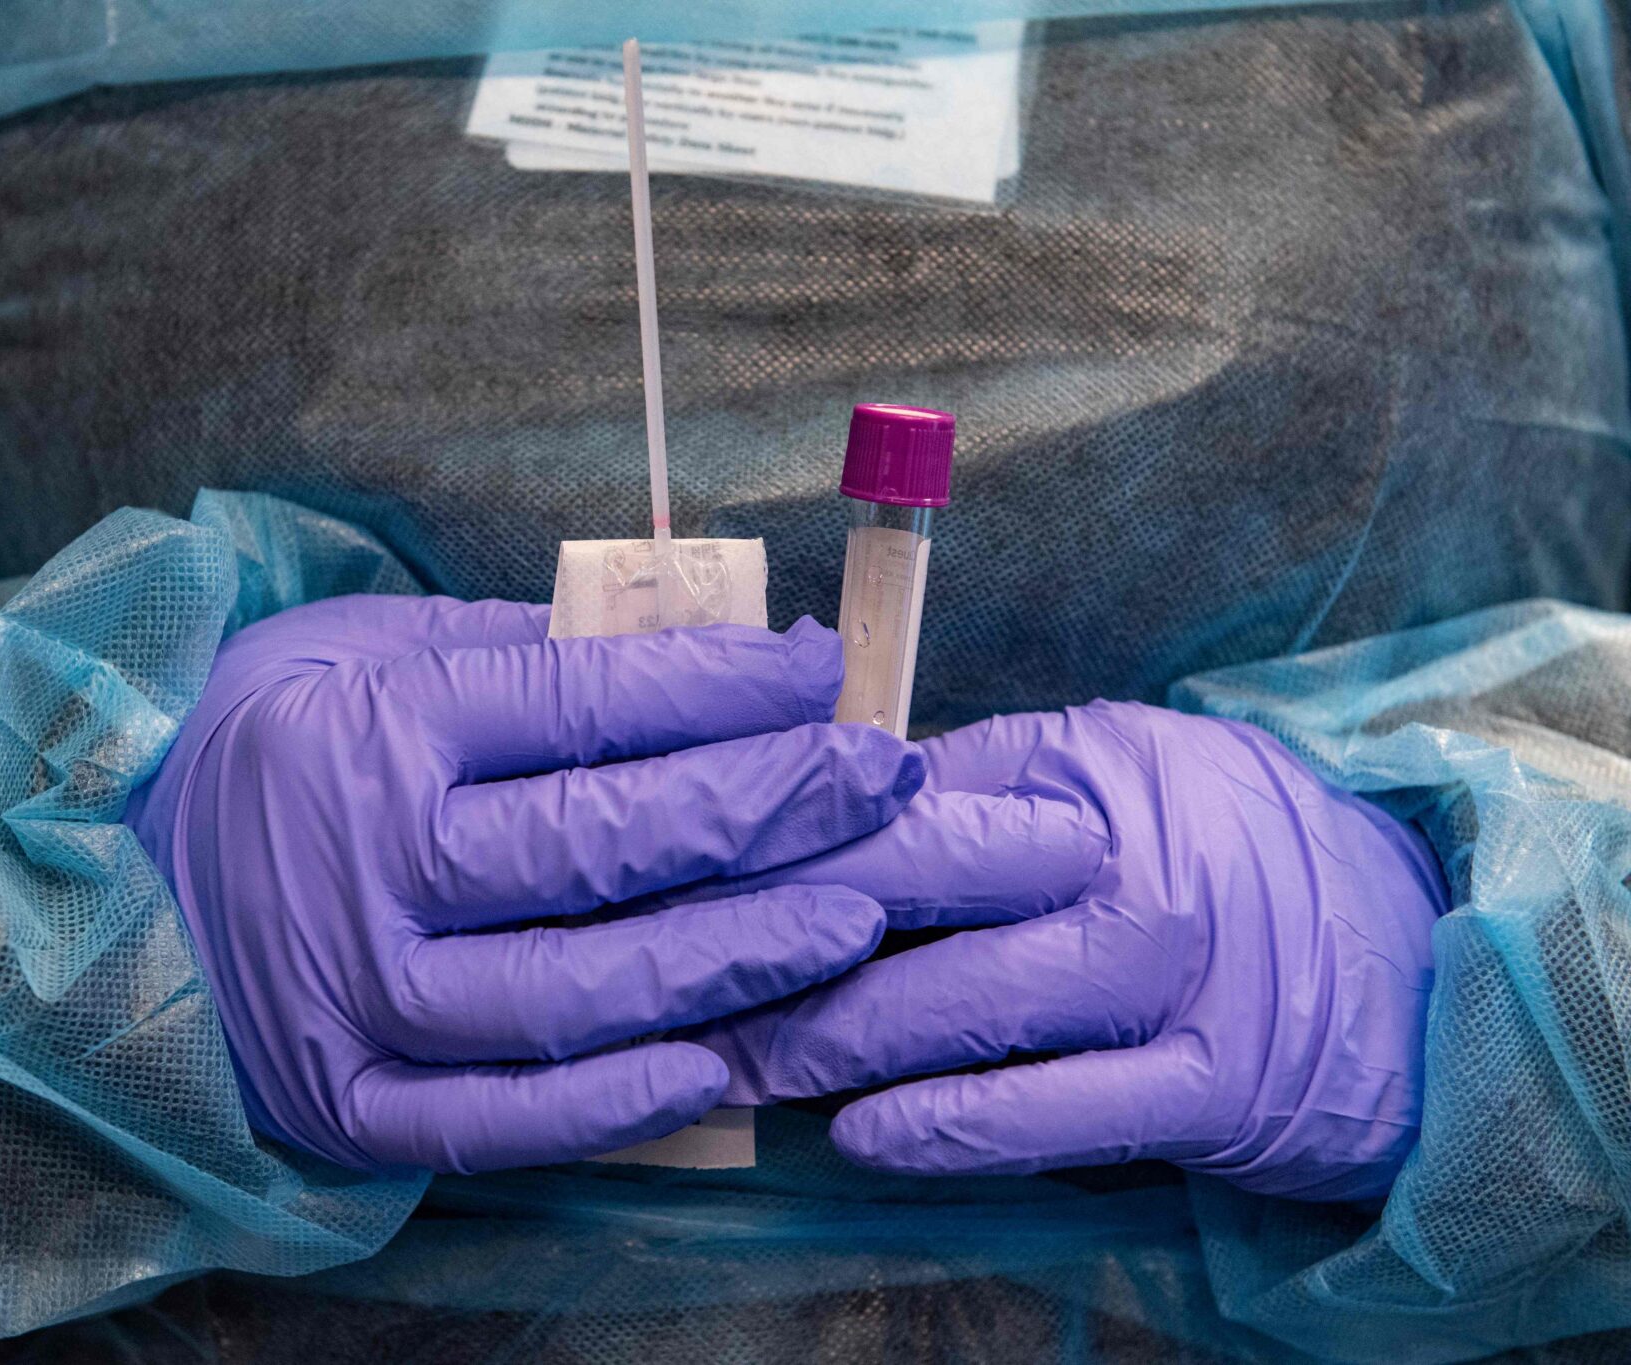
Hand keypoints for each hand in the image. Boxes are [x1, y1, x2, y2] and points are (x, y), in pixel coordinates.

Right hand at [123, 595, 922, 1173]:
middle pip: (600, 843)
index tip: (820, 673)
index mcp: (372, 729)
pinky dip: (612, 1103)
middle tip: (880, 778)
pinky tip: (718, 1060)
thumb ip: (509, 657)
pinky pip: (497, 1122)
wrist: (102, 884)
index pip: (579, 705)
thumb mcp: (354, 653)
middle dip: (766, 806)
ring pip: (572, 993)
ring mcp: (354, 1000)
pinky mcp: (347, 1105)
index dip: (718, 689)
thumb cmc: (257, 747)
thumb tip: (687, 653)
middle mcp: (366, 865)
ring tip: (848, 917)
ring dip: (728, 957)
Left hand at [684, 700, 1444, 1199]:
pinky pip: (1052, 1111)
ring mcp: (1171, 977)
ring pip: (965, 1007)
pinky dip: (948, 1126)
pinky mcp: (1209, 1086)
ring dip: (832, 1042)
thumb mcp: (1121, 775)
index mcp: (1087, 769)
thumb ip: (984, 784)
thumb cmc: (1232, 856)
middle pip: (912, 894)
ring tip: (735, 1065)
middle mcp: (1126, 861)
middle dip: (775, 941)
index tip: (683, 872)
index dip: (780, 838)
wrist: (1414, 958)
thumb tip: (826, 797)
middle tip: (664, 980)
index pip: (903, 796)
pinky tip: (862, 1136)